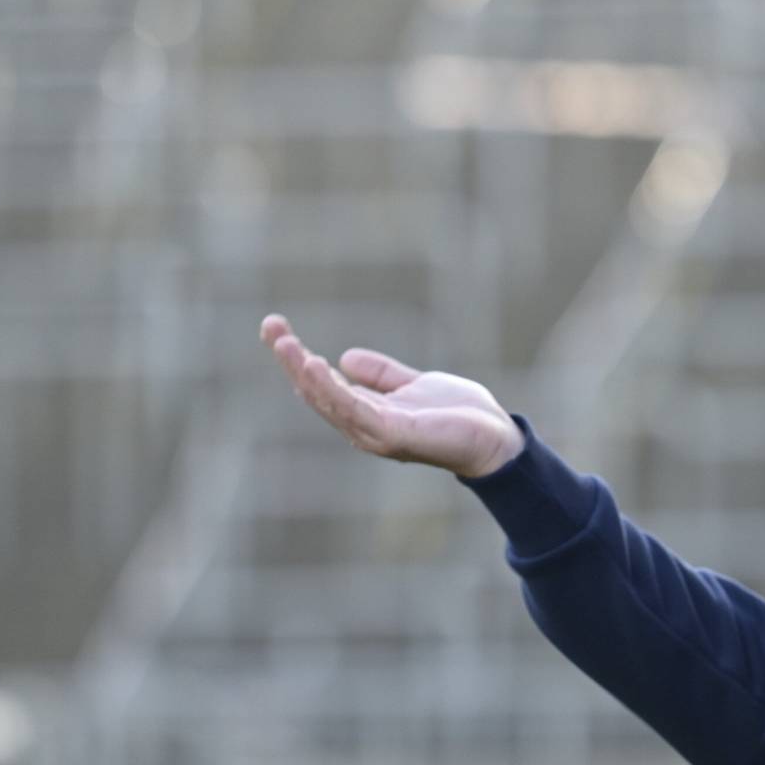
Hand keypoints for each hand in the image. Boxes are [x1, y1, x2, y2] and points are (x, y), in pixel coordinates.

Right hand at [261, 315, 524, 478]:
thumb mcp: (414, 384)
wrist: (495, 437)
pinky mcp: (395, 434)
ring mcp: (377, 434)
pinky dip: (334, 389)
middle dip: (291, 361)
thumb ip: (382, 375)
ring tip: (285, 343)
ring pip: (329, 401)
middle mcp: (364, 427)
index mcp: (366, 414)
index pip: (321, 386)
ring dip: (303, 372)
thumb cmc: (458, 416)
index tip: (275, 329)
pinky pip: (356, 410)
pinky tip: (317, 366)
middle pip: (316, 393)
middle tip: (270, 327)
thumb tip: (345, 357)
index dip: (296, 359)